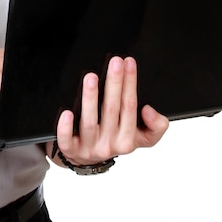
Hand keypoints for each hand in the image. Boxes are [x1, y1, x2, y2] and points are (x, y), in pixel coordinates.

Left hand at [54, 56, 168, 165]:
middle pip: (112, 110)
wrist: (88, 159)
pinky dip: (65, 127)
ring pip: (89, 122)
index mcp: (128, 139)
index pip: (130, 107)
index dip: (130, 83)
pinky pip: (67, 141)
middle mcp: (109, 144)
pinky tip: (67, 112)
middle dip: (114, 83)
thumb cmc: (115, 140)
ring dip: (90, 98)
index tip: (129, 62)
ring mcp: (89, 147)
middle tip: (115, 62)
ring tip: (91, 77)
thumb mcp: (142, 137)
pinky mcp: (71, 150)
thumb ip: (156, 126)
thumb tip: (150, 110)